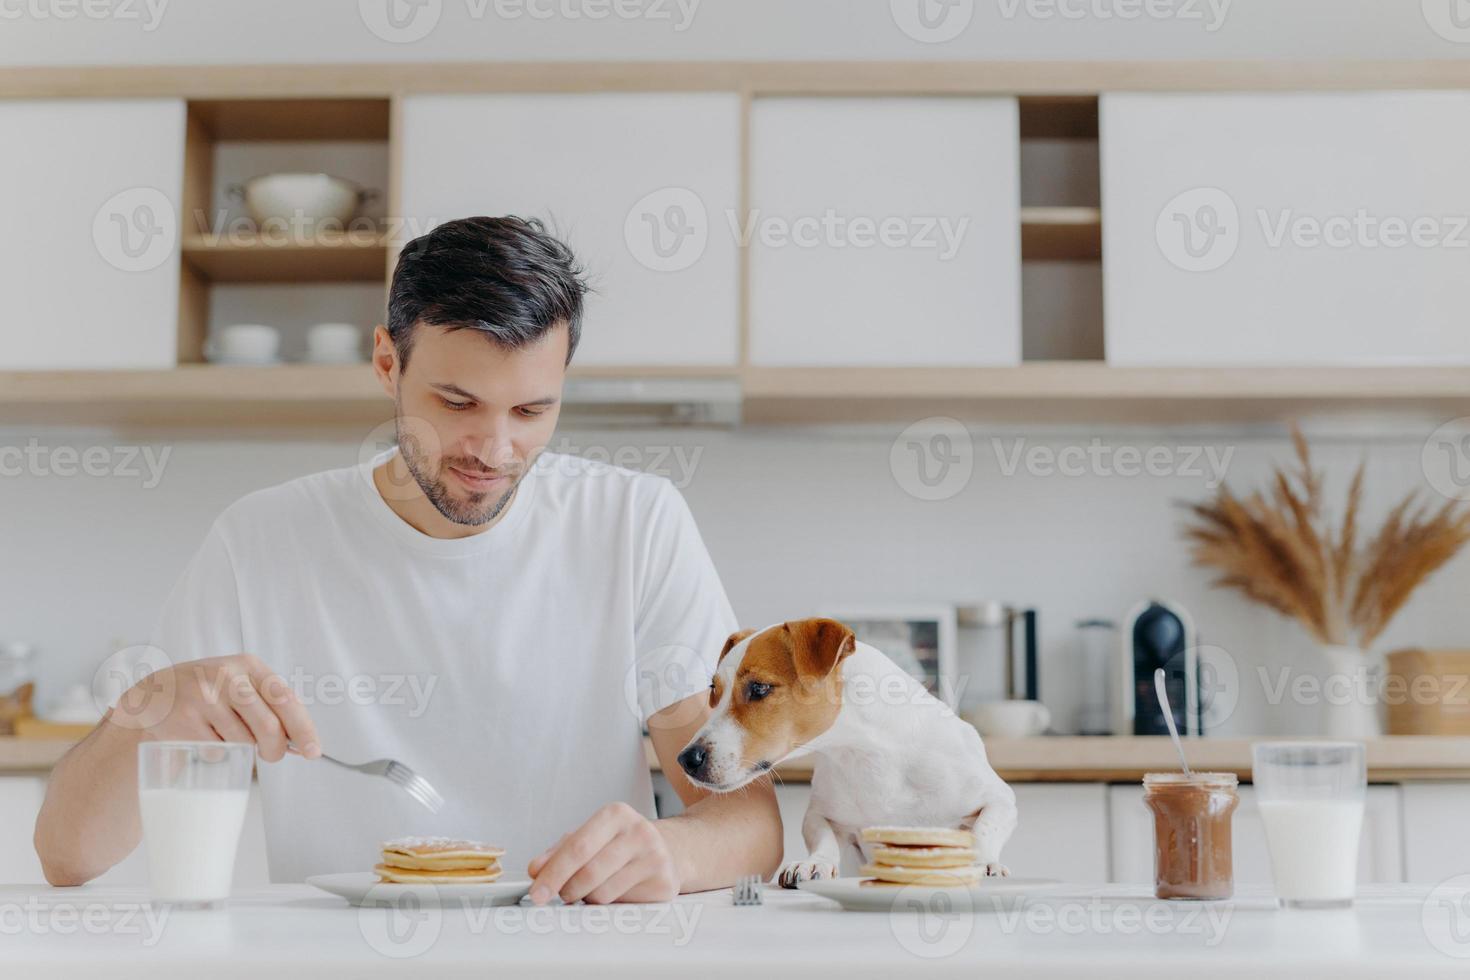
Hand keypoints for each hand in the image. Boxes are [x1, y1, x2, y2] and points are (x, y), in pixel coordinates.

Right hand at [109, 653, 320, 762]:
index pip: (286, 699)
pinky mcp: (183, 721)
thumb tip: (302, 742)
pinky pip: (217, 752)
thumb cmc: (210, 692)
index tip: (314, 751)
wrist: (154, 692)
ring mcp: (203, 698)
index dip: (303, 728)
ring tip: (225, 733)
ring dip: (242, 750)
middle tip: (272, 755)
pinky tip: (205, 736)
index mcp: (249, 665)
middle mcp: (227, 677)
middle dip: (275, 750)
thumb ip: (270, 705)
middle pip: (268, 727)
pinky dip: (218, 753)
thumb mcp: (240, 683)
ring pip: (242, 743)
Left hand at [527, 802, 680, 904]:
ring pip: (602, 894)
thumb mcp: (590, 837)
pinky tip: (615, 891)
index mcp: (616, 814)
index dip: (553, 873)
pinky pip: (622, 905)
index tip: (536, 894)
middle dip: (567, 890)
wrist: (668, 850)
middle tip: (564, 894)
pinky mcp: (665, 883)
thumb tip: (536, 870)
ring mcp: (655, 857)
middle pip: (588, 873)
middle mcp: (639, 831)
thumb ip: (559, 852)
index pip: (577, 847)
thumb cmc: (620, 844)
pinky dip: (609, 905)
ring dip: (588, 898)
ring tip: (594, 888)